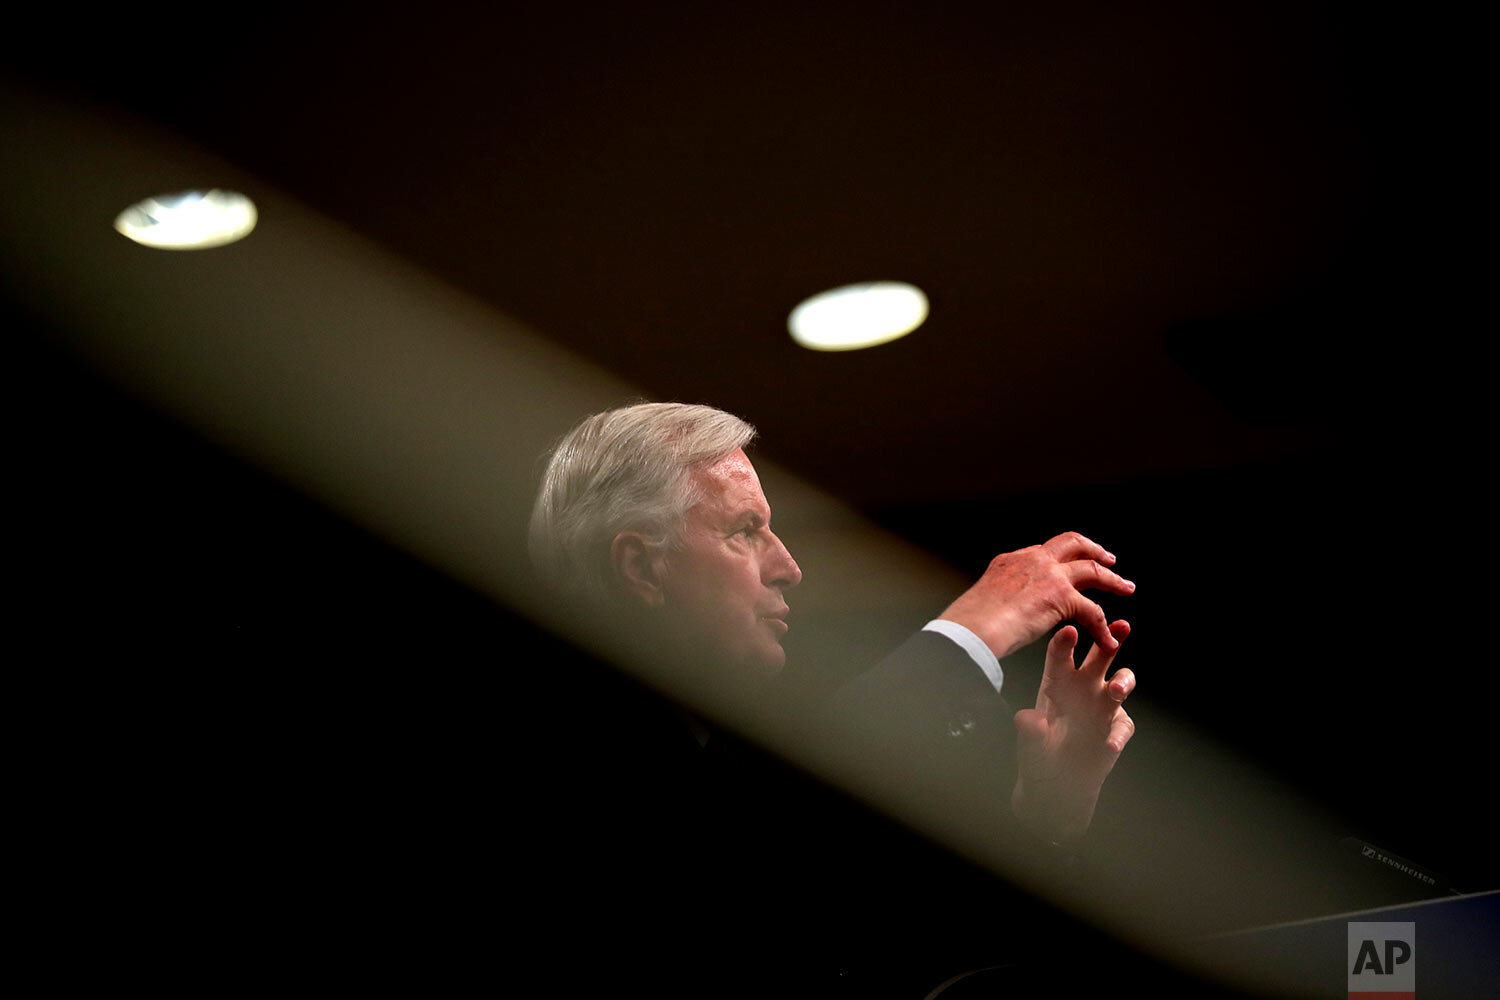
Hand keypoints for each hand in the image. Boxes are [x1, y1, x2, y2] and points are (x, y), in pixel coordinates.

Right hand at [937, 531, 1133, 659]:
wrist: (973, 627)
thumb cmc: (971, 622)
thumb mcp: (986, 597)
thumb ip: (1001, 596)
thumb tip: (1002, 609)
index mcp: (1011, 560)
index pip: (1044, 551)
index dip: (1061, 558)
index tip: (1070, 564)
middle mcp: (1033, 560)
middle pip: (1073, 543)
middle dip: (1094, 550)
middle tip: (1108, 559)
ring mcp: (1050, 575)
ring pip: (1092, 570)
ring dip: (1112, 579)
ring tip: (1126, 587)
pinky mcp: (1062, 596)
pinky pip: (1092, 611)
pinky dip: (1102, 628)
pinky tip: (1107, 640)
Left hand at [1010, 620, 1135, 841]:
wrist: (1056, 783)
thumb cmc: (1037, 754)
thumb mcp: (1029, 745)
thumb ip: (1030, 732)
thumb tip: (1028, 719)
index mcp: (1056, 682)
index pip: (1060, 656)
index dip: (1065, 643)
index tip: (1069, 631)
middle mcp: (1082, 687)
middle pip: (1099, 657)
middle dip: (1111, 640)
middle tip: (1120, 626)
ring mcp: (1102, 705)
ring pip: (1120, 683)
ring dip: (1122, 682)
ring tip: (1115, 689)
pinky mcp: (1115, 727)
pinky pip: (1122, 725)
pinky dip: (1117, 734)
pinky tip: (1109, 744)